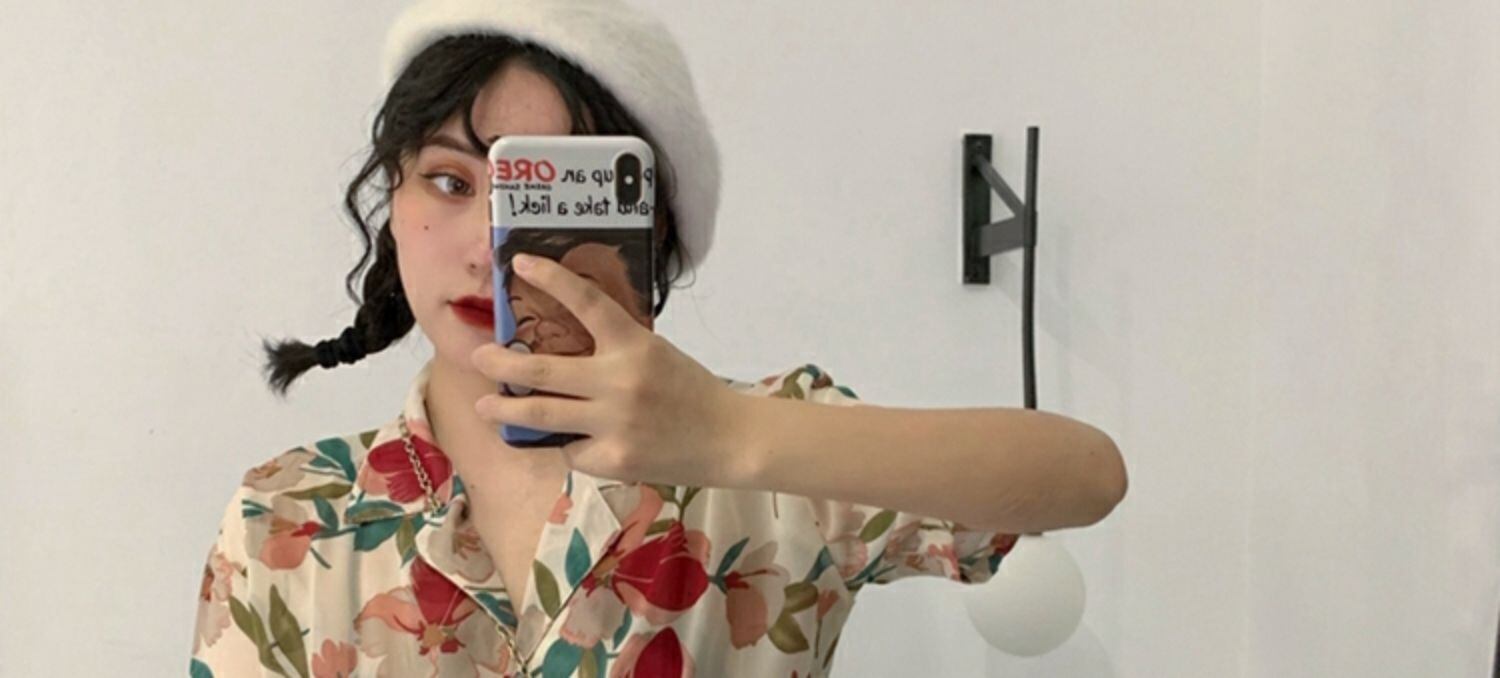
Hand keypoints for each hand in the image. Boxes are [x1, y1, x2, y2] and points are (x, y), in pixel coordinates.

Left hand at [471, 253, 752, 487]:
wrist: (729, 440)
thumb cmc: (690, 391)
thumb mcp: (656, 354)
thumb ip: (615, 349)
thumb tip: (561, 344)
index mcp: (634, 345)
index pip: (587, 302)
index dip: (551, 279)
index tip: (518, 263)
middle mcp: (619, 382)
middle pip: (543, 371)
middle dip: (501, 364)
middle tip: (478, 357)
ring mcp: (613, 424)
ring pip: (543, 416)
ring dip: (506, 410)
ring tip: (485, 406)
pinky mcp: (613, 459)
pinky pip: (571, 450)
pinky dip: (568, 444)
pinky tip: (576, 442)